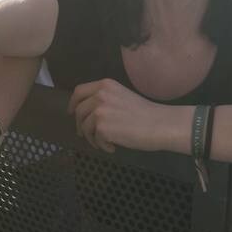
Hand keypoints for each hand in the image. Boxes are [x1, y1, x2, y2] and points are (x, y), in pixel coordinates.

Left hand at [69, 79, 183, 153]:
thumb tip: (88, 112)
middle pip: (79, 111)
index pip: (79, 91)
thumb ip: (105, 98)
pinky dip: (103, 146)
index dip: (73, 103)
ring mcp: (100, 111)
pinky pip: (95, 140)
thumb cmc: (146, 113)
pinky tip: (114, 146)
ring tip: (105, 143)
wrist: (159, 124)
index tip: (72, 112)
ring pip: (85, 127)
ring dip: (92, 138)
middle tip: (84, 134)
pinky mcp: (102, 128)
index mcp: (105, 85)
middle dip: (80, 125)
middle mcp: (100, 95)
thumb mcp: (121, 96)